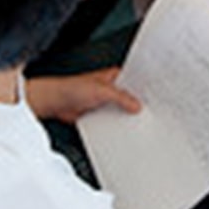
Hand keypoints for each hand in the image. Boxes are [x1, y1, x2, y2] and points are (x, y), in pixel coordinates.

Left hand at [26, 68, 140, 123]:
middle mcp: (110, 88)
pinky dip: (114, 126)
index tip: (155, 97)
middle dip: (135, 105)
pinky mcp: (97, 115)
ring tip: (136, 124)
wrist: (53, 102)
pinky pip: (110, 121)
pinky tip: (120, 131)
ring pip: (119, 110)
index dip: (144, 89)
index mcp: (114, 76)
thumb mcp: (102, 90)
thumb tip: (136, 105)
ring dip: (124, 117)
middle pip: (128, 98)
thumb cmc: (72, 88)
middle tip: (148, 113)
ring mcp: (104, 102)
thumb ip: (120, 97)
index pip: (134, 81)